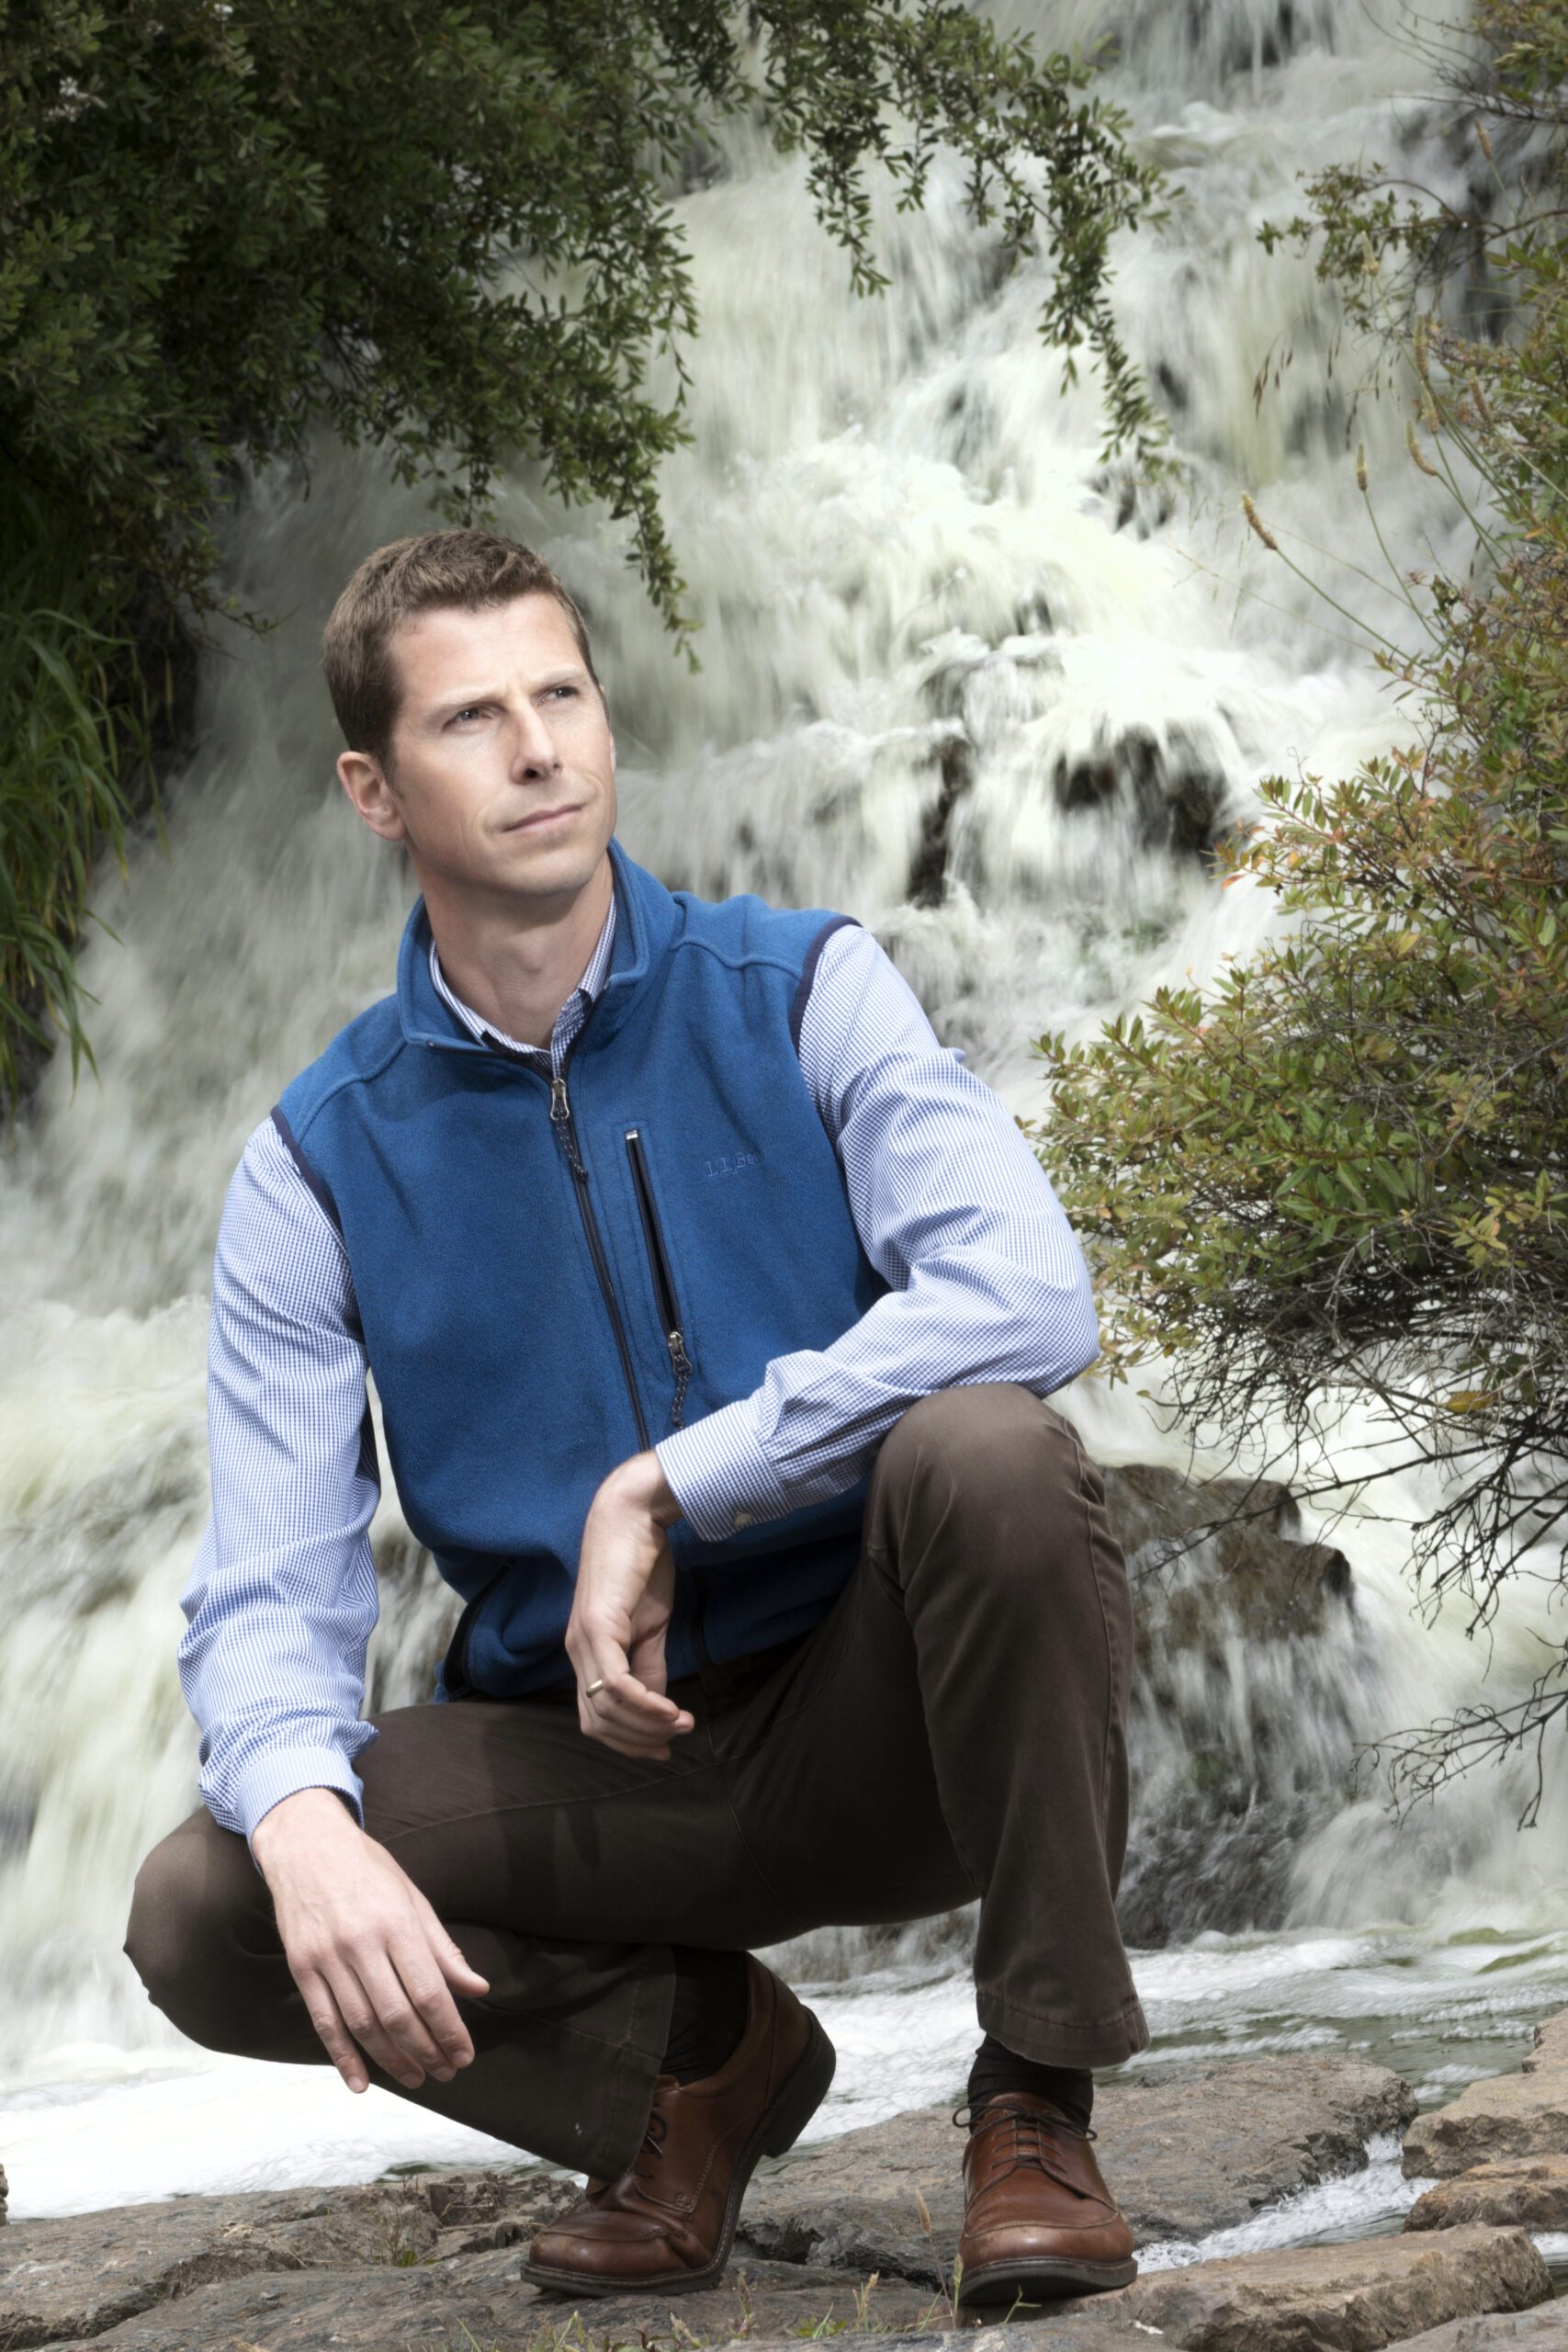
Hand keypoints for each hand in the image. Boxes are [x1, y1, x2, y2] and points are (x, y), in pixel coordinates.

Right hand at [251, 1786, 490, 2094]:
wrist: (305, 1844)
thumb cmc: (366, 1868)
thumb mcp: (412, 1896)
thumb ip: (442, 1947)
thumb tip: (476, 1987)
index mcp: (395, 1922)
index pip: (429, 1991)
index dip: (449, 2030)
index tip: (464, 2054)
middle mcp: (360, 1943)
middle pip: (397, 2015)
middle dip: (426, 2051)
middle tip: (445, 2072)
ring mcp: (327, 1958)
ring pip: (362, 2025)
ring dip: (392, 2060)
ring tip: (416, 2077)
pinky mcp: (301, 1968)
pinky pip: (324, 2022)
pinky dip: (343, 2057)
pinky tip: (361, 2082)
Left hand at [566, 1450, 694, 1759]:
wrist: (635, 1515)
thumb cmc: (643, 1564)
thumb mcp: (650, 1625)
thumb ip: (649, 1665)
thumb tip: (658, 1706)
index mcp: (587, 1652)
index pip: (595, 1717)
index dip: (629, 1741)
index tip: (665, 1746)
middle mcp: (577, 1652)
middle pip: (597, 1722)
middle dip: (639, 1740)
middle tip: (677, 1736)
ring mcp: (583, 1640)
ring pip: (605, 1709)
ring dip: (646, 1726)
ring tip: (681, 1722)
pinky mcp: (598, 1626)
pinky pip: (616, 1684)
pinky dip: (644, 1705)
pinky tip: (671, 1709)